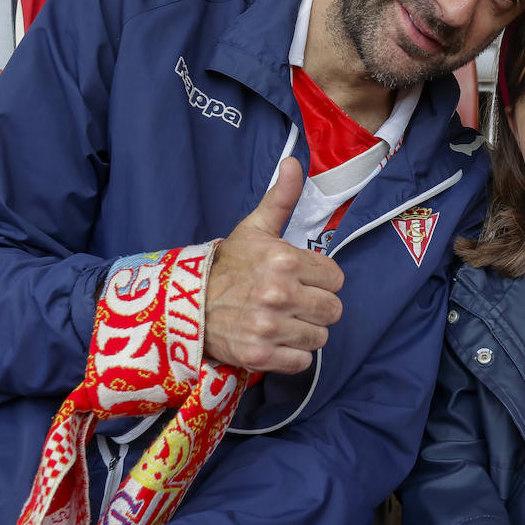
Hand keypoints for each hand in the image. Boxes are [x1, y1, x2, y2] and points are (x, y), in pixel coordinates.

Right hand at [204, 157, 343, 372]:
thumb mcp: (254, 228)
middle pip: (333, 310)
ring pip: (321, 337)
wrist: (187, 303)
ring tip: (284, 321)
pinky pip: (302, 362)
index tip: (302, 279)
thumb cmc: (228, 265)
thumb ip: (281, 198)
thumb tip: (294, 162)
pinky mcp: (260, 355)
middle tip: (294, 303)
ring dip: (306, 332)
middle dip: (317, 307)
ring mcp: (269, 327)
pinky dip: (292, 356)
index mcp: (283, 260)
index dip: (321, 280)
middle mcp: (279, 294)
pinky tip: (276, 341)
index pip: (336, 278)